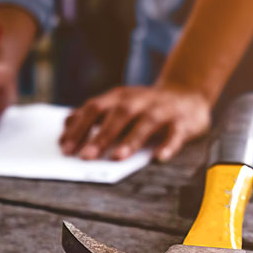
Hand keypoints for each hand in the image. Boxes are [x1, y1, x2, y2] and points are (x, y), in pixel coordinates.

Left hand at [59, 84, 211, 161]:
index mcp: (119, 97)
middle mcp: (139, 100)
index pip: (94, 109)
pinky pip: (176, 133)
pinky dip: (168, 145)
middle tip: (85, 156)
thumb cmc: (144, 106)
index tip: (65, 149)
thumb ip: (92, 116)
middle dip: (100, 136)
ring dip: (131, 140)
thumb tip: (64, 128)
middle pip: (117, 115)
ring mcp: (162, 109)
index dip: (79, 128)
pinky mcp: (183, 121)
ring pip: (145, 122)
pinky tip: (159, 158)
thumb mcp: (117, 105)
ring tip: (117, 157)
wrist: (188, 94)